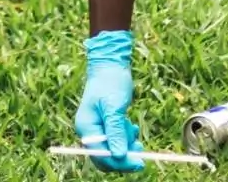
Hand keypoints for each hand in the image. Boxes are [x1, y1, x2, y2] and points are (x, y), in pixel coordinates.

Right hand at [74, 31, 142, 171]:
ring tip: (133, 128)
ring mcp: (96, 128)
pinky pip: (115, 140)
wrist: (110, 65)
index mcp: (86, 127)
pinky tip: (131, 127)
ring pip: (112, 149)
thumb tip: (118, 156)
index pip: (100, 155)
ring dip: (126, 144)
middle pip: (105, 156)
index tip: (139, 162)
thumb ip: (115, 131)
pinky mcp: (104, 125)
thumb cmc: (110, 82)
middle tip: (141, 148)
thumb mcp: (114, 107)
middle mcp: (89, 131)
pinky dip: (125, 137)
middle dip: (124, 155)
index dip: (119, 162)